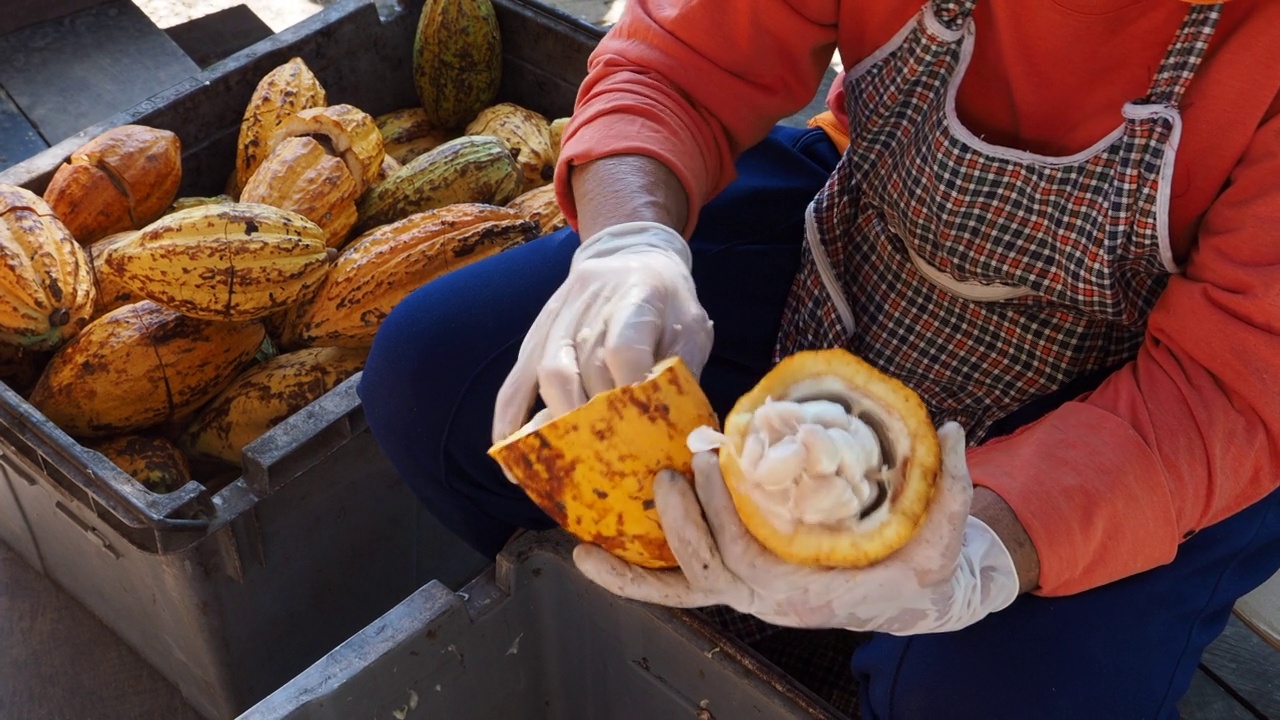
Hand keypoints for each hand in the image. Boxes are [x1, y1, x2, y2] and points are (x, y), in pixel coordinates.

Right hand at [492, 222, 713, 442]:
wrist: (630, 252)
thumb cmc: (667, 299)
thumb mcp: (692, 325)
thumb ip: (686, 372)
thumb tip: (680, 434)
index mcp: (637, 296)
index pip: (624, 346)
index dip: (630, 387)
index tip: (643, 425)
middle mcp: (591, 304)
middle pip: (584, 367)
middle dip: (596, 417)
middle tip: (611, 459)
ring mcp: (557, 320)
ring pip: (548, 374)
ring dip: (558, 421)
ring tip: (570, 462)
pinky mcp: (535, 337)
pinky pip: (516, 380)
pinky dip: (510, 417)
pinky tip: (512, 452)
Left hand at [573, 422, 1020, 635]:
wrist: (905, 599)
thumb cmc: (918, 569)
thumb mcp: (944, 536)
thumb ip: (953, 489)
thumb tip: (956, 431)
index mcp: (806, 593)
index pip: (749, 560)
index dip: (722, 516)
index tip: (711, 463)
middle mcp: (767, 603)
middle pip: (707, 569)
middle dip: (684, 521)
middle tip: (676, 466)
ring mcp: (745, 598)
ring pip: (680, 588)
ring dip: (639, 559)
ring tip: (609, 516)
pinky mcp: (733, 587)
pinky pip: (673, 592)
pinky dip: (630, 581)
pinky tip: (588, 558)